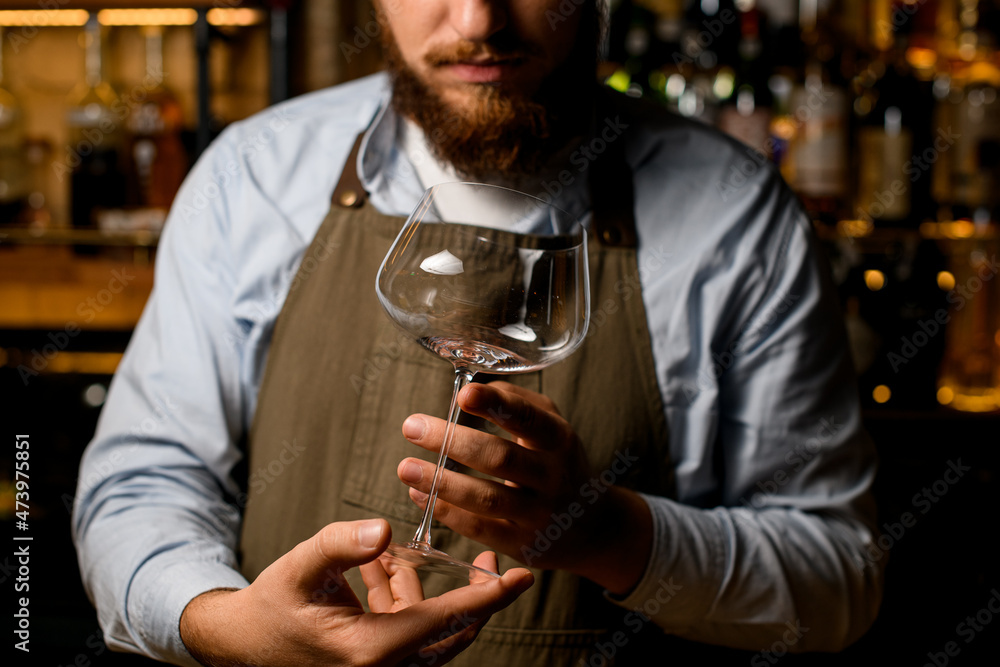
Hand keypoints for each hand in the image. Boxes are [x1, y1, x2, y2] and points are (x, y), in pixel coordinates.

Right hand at [179, 519, 532, 666]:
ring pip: (432, 630)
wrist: (240, 647)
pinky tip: (383, 562)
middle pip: (453, 632)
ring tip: (406, 549)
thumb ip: (341, 544)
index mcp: (373, 651)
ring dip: (429, 590)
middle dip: (475, 594)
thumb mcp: (300, 568)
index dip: (488, 597)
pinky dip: (403, 597)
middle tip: (489, 559)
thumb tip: (384, 529)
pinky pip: (408, 629)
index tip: (521, 576)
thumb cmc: (270, 608)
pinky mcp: (375, 662)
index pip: (446, 620)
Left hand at [397, 382, 651, 594]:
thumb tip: (472, 390)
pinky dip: (447, 512)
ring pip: (487, 499)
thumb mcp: (553, 428)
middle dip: (452, 441)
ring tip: (405, 468)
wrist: (593, 528)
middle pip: (500, 458)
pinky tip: (420, 496)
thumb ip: (518, 402)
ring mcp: (539, 515)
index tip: (462, 394)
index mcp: (559, 440)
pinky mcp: (523, 545)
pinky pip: (480, 529)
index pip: (529, 419)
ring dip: (442, 483)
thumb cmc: (560, 464)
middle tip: (411, 426)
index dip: (496, 406)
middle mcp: (553, 478)